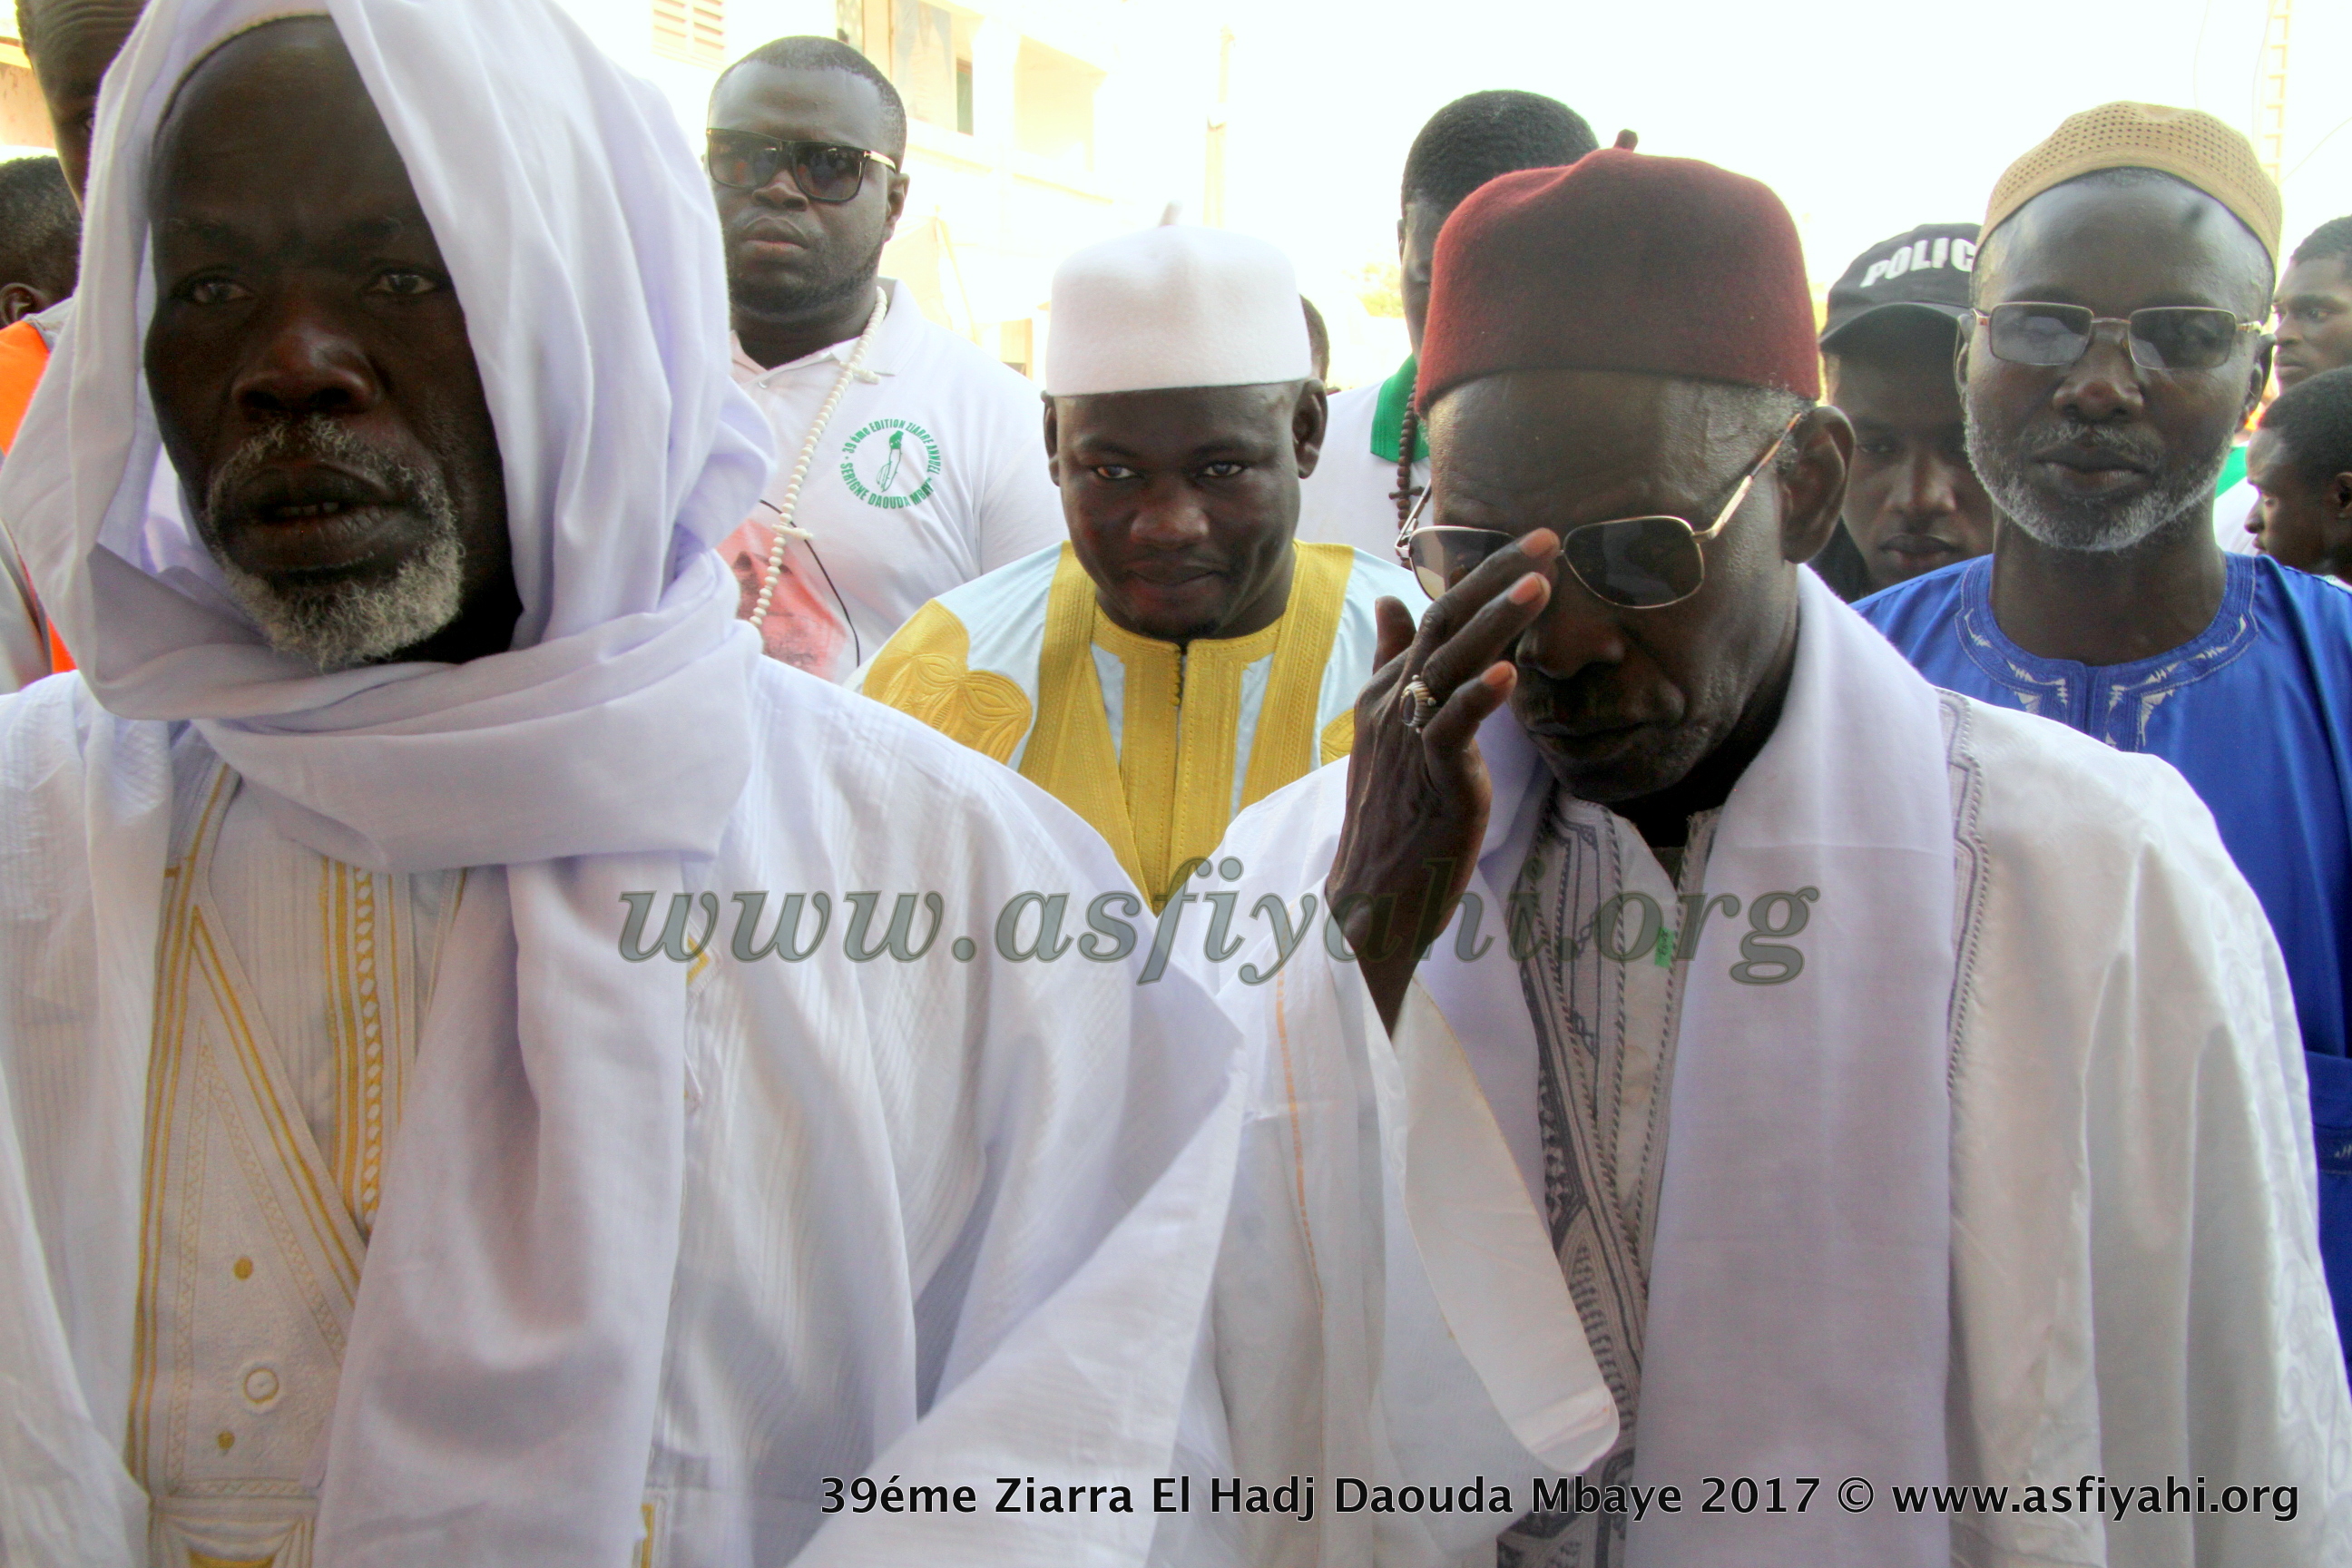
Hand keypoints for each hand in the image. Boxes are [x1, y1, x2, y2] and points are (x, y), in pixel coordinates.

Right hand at [1328, 530, 1557, 1030]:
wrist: (1369, 896)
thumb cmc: (1391, 815)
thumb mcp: (1390, 729)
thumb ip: (1394, 663)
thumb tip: (1393, 602)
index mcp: (1386, 690)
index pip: (1434, 616)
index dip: (1481, 577)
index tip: (1531, 543)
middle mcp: (1392, 704)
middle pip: (1443, 623)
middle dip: (1496, 578)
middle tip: (1549, 539)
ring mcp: (1410, 739)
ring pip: (1450, 664)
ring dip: (1496, 621)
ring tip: (1540, 584)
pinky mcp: (1433, 779)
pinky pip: (1451, 729)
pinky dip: (1479, 698)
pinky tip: (1510, 673)